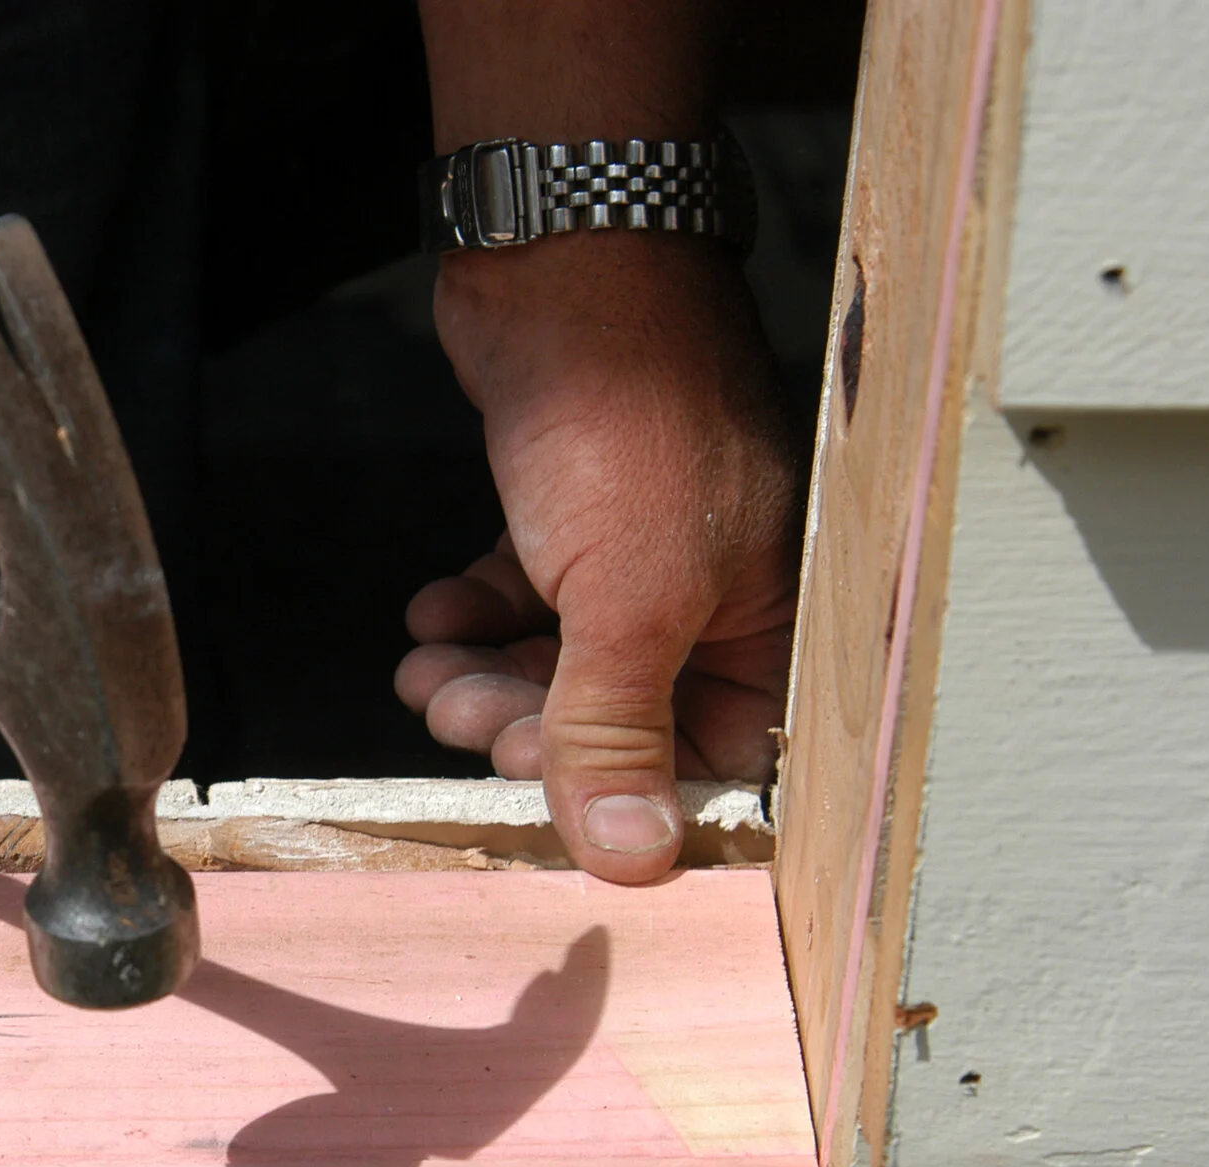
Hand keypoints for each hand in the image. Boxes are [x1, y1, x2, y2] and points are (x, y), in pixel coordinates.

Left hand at [395, 233, 801, 882]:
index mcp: (777, 619)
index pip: (720, 755)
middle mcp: (720, 592)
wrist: (563, 266)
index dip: (630, 788)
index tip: (550, 793)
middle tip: (466, 717)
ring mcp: (646, 551)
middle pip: (625, 718)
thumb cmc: (631, 418)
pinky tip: (435, 612)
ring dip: (487, 680)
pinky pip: (524, 602)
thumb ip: (620, 732)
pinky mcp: (575, 515)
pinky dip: (474, 615)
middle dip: (534, 728)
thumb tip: (635, 858)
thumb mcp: (631, 600)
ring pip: (562, 663)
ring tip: (430, 669)